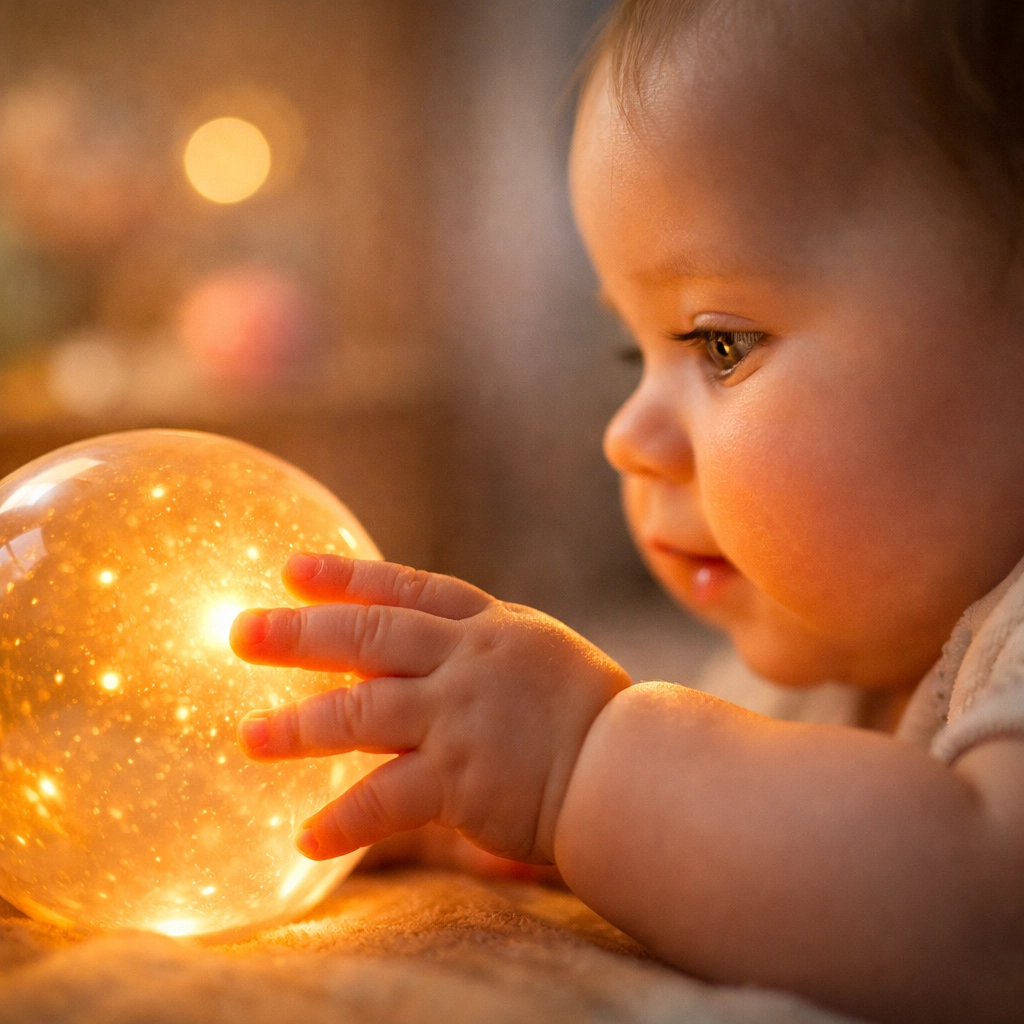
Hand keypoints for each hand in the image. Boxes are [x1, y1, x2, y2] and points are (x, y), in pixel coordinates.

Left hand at [230, 554, 630, 864]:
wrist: (629, 766)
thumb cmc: (588, 710)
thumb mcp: (536, 649)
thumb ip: (479, 642)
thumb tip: (417, 646)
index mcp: (487, 625)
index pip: (405, 589)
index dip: (346, 577)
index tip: (291, 570)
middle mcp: (465, 662)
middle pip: (369, 638)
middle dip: (299, 634)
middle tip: (241, 632)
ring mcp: (459, 718)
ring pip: (361, 714)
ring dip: (298, 727)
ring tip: (248, 737)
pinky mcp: (460, 779)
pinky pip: (386, 799)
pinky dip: (344, 820)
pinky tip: (306, 836)